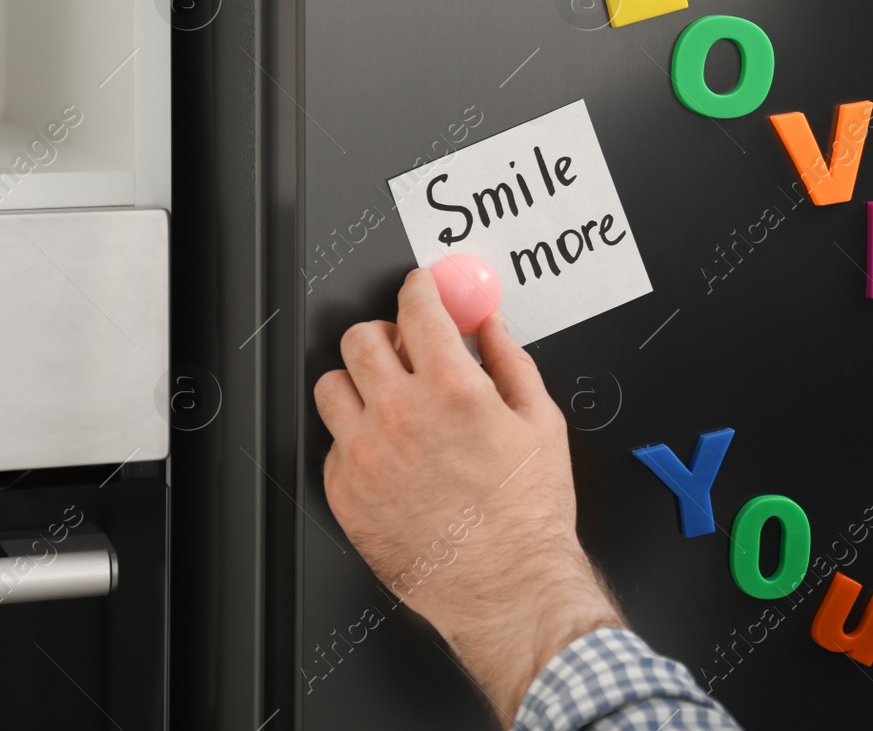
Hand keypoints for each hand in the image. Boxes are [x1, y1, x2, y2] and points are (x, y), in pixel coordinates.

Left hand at [314, 268, 623, 723]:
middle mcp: (400, 415)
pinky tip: (389, 451)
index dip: (419, 289)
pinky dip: (356, 436)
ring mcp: (364, 455)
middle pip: (361, 338)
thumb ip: (509, 360)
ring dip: (360, 381)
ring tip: (389, 398)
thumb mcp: (540, 421)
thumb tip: (490, 326)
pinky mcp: (345, 492)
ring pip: (331, 385)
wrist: (505, 584)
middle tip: (406, 346)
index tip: (421, 290)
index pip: (417, 309)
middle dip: (385, 332)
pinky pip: (332, 443)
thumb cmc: (527, 513)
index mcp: (452, 389)